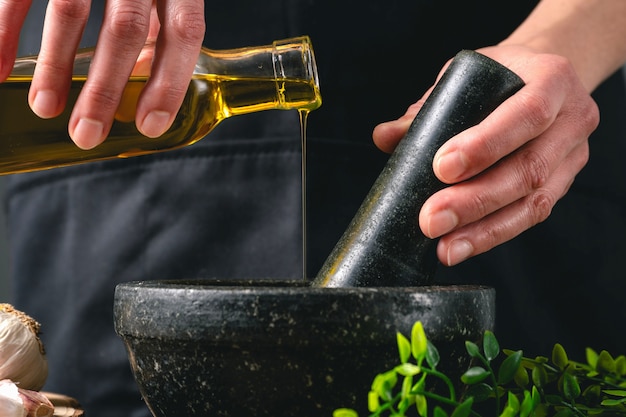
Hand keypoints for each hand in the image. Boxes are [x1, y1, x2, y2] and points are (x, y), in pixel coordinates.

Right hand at [0, 0, 204, 149]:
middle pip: (125, 29)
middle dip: (106, 89)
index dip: (169, 82)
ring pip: (71, 10)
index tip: (149, 125)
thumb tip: (153, 78)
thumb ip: (160, 21)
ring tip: (47, 109)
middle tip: (87, 135)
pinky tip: (0, 68)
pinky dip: (6, 30)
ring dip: (57, 66)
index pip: (184, 30)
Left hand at [372, 45, 599, 265]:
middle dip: (476, 200)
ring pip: (535, 202)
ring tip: (445, 248)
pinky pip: (532, 215)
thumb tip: (383, 137)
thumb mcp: (466, 77)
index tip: (441, 168)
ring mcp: (573, 155)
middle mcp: (573, 118)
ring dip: (485, 230)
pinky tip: (464, 245)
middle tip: (431, 220)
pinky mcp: (564, 183)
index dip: (486, 144)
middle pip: (529, 168)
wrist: (545, 77)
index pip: (526, 114)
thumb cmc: (499, 77)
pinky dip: (495, 233)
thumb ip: (427, 107)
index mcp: (551, 78)